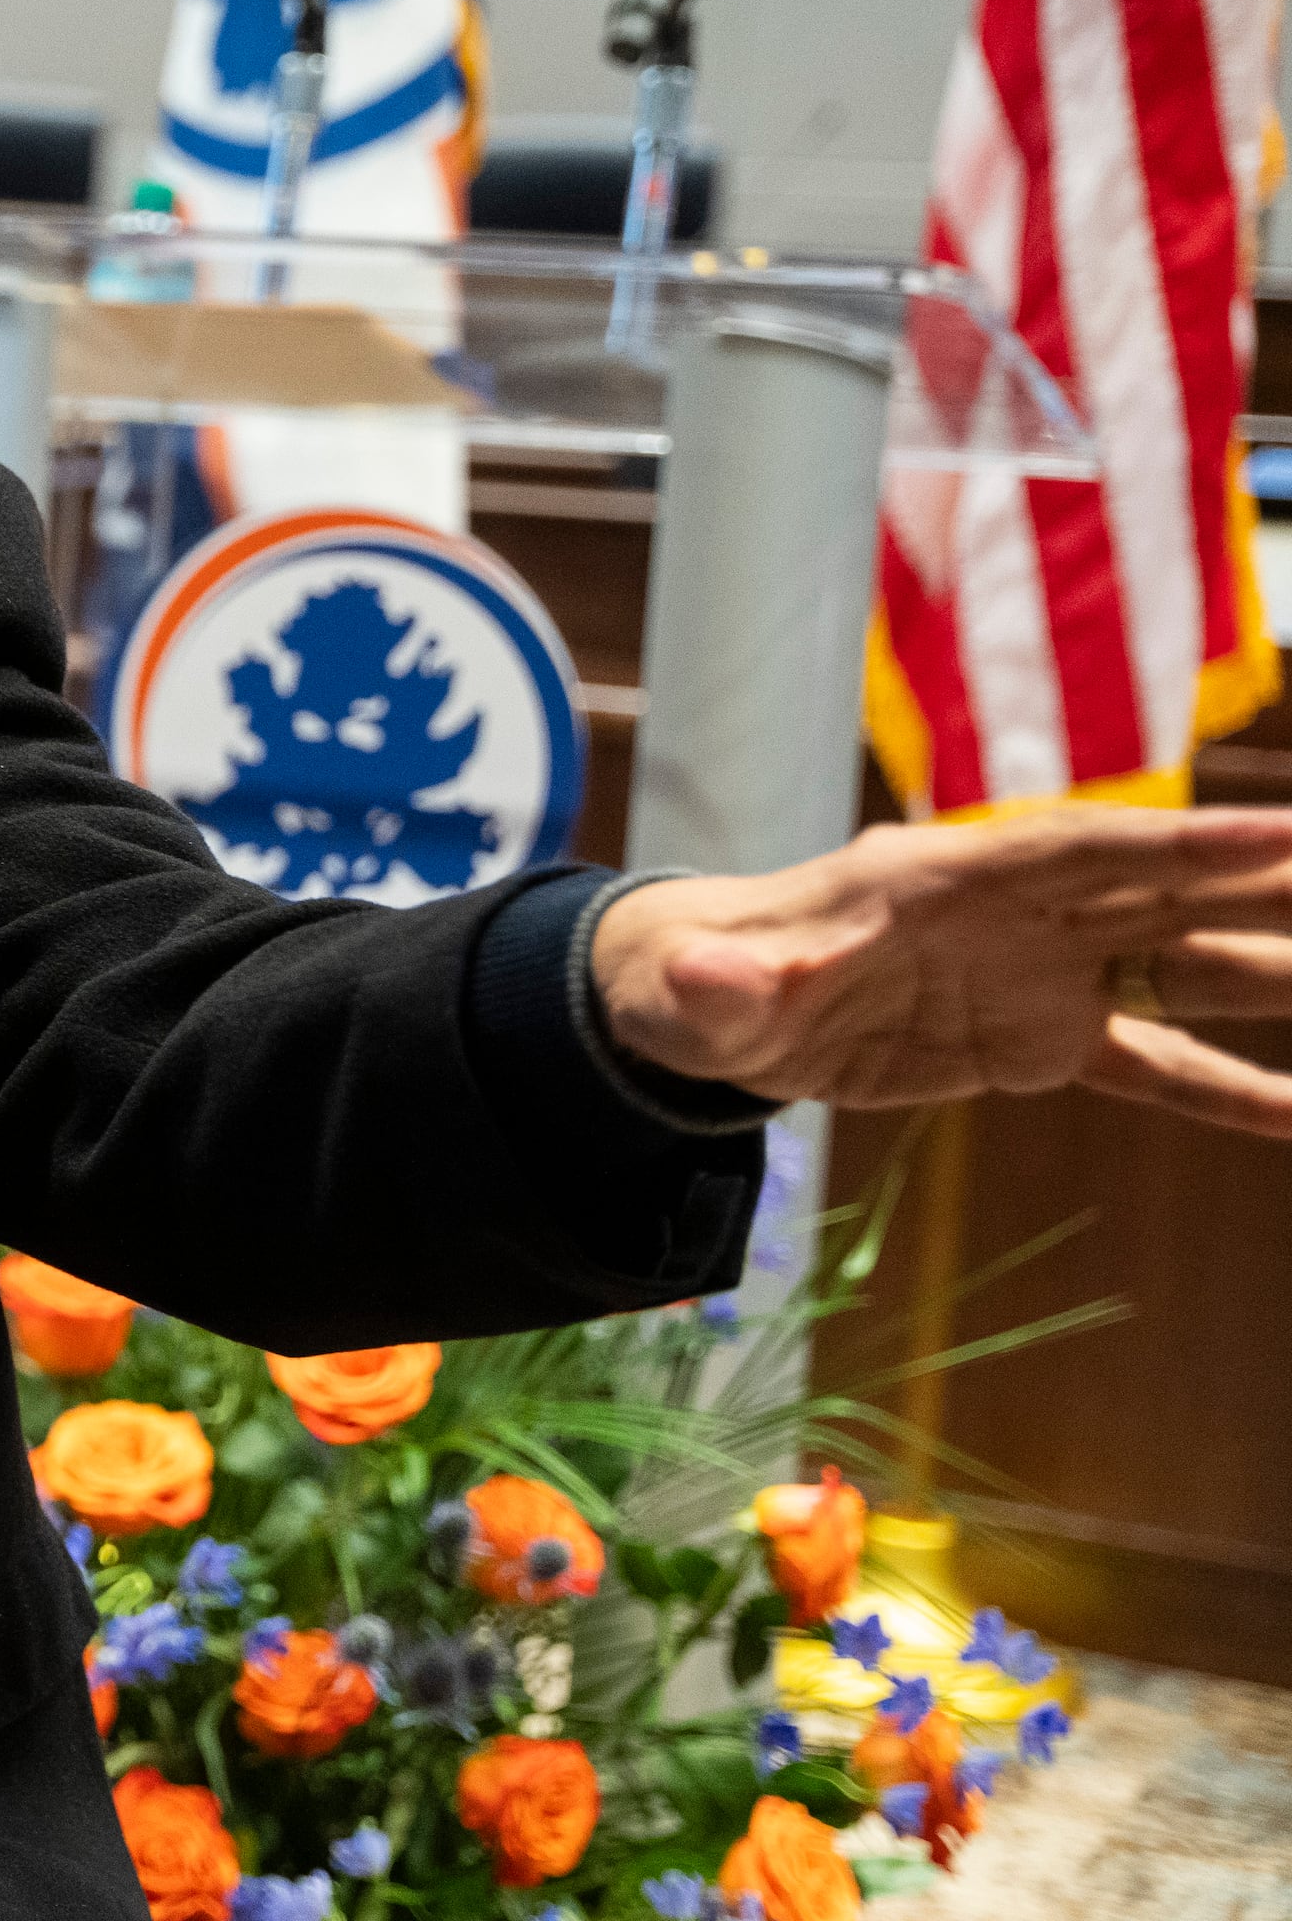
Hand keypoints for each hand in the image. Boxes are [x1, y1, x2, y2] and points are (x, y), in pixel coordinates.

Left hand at [592, 806, 1291, 1134]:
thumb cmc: (694, 982)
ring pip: (1186, 969)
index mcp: (938, 880)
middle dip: (1266, 883)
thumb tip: (713, 986)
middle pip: (1165, 891)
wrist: (706, 1009)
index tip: (1286, 834)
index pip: (1081, 852)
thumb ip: (726, 989)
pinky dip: (1230, 1093)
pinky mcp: (1042, 1043)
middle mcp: (1012, 916)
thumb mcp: (694, 992)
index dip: (1182, 843)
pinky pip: (1155, 1067)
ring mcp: (1041, 976)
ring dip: (1278, 973)